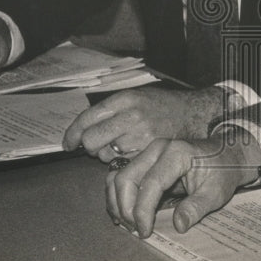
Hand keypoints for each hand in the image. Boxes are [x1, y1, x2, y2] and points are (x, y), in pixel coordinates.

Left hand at [63, 84, 230, 161]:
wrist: (193, 114)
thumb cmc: (162, 106)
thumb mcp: (136, 97)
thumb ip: (111, 111)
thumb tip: (82, 130)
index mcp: (125, 99)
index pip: (87, 118)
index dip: (73, 133)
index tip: (68, 143)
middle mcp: (132, 116)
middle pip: (91, 140)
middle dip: (90, 146)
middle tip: (98, 145)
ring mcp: (141, 135)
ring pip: (105, 154)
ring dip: (108, 154)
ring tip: (123, 146)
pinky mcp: (149, 152)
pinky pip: (122, 163)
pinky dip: (122, 162)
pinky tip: (132, 153)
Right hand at [106, 129, 260, 237]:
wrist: (225, 154)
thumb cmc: (222, 171)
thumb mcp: (216, 192)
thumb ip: (197, 207)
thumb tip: (178, 225)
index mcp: (176, 153)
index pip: (149, 183)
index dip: (142, 211)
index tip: (145, 232)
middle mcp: (157, 149)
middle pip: (125, 178)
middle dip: (125, 209)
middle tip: (137, 230)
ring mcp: (148, 153)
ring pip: (117, 177)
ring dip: (118, 204)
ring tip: (131, 224)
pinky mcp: (144, 161)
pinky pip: (121, 178)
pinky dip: (118, 197)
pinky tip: (126, 214)